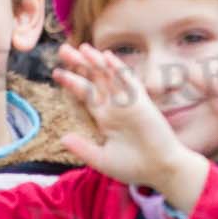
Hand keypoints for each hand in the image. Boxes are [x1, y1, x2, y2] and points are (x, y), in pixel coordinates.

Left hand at [52, 45, 208, 211]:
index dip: (71, 82)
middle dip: (79, 64)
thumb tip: (62, 138)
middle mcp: (114, 106)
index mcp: (104, 118)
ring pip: (109, 76)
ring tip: (82, 48)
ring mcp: (128, 103)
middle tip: (63, 49)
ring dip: (96, 61)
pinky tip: (108, 57)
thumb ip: (83, 148)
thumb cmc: (134, 167)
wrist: (161, 171)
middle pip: (94, 79)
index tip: (56, 72)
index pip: (84, 94)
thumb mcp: (102, 160)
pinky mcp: (142, 103)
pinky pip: (129, 82)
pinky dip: (119, 69)